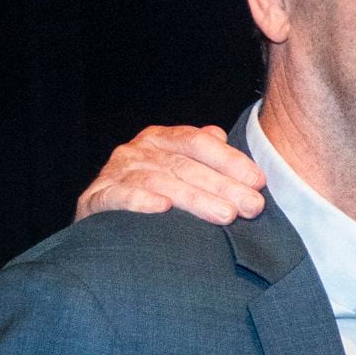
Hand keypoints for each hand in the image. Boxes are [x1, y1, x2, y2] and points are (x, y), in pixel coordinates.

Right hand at [76, 126, 266, 226]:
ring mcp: (117, 173)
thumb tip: (222, 136)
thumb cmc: (150, 192)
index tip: (258, 181)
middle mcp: (139, 151)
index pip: (198, 143)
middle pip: (185, 166)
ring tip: (225, 215)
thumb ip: (202, 155)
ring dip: (195, 199)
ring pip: (160, 182)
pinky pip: (120, 197)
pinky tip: (163, 209)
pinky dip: (141, 202)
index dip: (229, 160)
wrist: (101, 218)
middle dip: (223, 186)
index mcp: (161, 140)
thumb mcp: (178, 168)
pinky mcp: (97, 197)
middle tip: (252, 206)